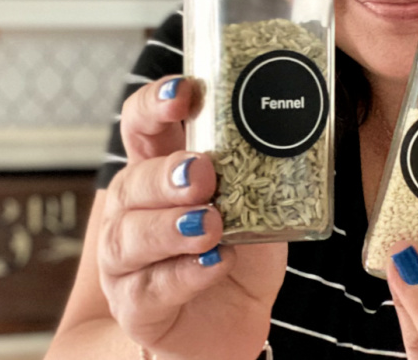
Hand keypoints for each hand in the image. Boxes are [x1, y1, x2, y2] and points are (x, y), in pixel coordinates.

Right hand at [99, 76, 286, 359]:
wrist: (230, 323)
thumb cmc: (237, 253)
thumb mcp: (258, 204)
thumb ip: (260, 174)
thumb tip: (291, 132)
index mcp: (156, 170)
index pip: (141, 127)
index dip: (154, 106)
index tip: (182, 94)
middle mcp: (131, 211)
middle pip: (131, 182)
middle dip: (166, 175)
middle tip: (201, 172)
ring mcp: (126, 261)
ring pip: (130, 237)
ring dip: (170, 227)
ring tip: (209, 223)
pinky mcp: (136, 305)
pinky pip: (151, 288)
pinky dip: (185, 274)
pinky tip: (213, 263)